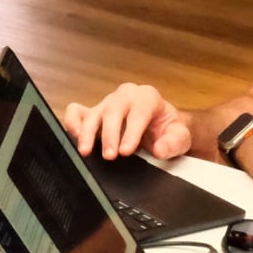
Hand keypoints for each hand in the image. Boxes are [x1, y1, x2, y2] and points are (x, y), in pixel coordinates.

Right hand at [61, 83, 188, 160]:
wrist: (163, 127)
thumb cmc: (168, 129)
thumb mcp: (180, 137)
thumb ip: (172, 143)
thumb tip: (159, 149)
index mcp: (147, 97)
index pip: (137, 113)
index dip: (131, 132)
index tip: (126, 151)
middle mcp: (125, 96)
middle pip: (113, 111)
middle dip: (109, 134)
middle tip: (110, 155)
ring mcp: (107, 104)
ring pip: (93, 113)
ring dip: (87, 132)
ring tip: (86, 151)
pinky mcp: (94, 113)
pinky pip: (76, 112)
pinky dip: (72, 123)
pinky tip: (75, 138)